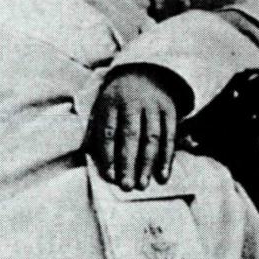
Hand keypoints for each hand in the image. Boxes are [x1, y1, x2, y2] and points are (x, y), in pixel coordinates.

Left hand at [90, 66, 180, 190]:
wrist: (145, 72)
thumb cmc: (118, 97)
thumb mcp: (104, 104)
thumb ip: (98, 127)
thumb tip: (88, 154)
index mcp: (111, 101)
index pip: (108, 130)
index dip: (108, 154)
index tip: (109, 176)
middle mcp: (132, 102)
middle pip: (130, 135)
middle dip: (128, 162)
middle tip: (126, 186)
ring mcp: (153, 106)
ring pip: (151, 137)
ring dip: (147, 163)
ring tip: (142, 184)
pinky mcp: (169, 111)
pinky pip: (169, 137)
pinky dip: (167, 158)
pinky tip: (163, 175)